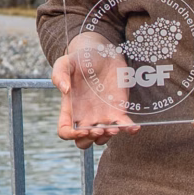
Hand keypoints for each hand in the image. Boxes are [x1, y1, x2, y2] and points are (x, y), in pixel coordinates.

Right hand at [55, 32, 136, 147]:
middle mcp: (85, 116)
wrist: (102, 53)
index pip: (65, 131)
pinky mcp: (118, 110)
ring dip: (108, 136)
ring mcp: (102, 116)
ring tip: (115, 127)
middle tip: (100, 128)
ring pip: (103, 138)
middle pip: (84, 141)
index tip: (81, 130)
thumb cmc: (81, 59)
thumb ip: (59, 74)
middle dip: (91, 139)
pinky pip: (124, 126)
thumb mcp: (66, 62)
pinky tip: (134, 127)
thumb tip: (64, 89)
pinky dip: (129, 129)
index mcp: (70, 109)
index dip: (71, 135)